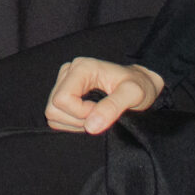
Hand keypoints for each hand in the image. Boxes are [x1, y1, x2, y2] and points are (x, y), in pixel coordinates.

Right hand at [45, 57, 163, 134]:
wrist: (141, 84)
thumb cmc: (139, 86)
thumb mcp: (134, 94)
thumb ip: (113, 107)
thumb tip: (90, 126)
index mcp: (82, 68)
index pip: (62, 99)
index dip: (80, 113)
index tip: (101, 111)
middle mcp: (68, 72)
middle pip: (54, 108)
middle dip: (78, 120)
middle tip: (100, 115)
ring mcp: (64, 82)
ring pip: (53, 113)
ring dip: (75, 123)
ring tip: (96, 115)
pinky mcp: (64, 93)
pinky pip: (57, 117)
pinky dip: (72, 123)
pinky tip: (89, 116)